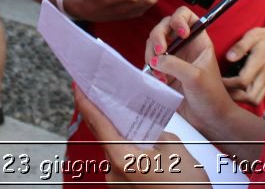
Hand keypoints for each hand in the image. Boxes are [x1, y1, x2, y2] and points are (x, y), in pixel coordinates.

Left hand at [73, 85, 206, 186]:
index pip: (98, 124)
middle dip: (109, 118)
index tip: (78, 86)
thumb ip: (158, 132)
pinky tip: (147, 149)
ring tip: (141, 126)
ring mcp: (117, 184)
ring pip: (117, 151)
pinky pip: (123, 165)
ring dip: (125, 138)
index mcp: (121, 158)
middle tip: (110, 97)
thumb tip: (152, 131)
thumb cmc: (186, 187)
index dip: (86, 102)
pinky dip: (131, 154)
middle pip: (105, 137)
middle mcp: (113, 172)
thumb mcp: (175, 148)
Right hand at [145, 8, 236, 133]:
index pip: (185, 16)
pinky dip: (150, 68)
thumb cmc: (212, 96)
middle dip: (158, 37)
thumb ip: (174, 64)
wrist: (209, 119)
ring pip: (154, 44)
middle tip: (159, 52)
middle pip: (164, 27)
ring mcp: (174, 57)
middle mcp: (185, 45)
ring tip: (160, 72)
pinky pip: (151, 61)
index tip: (179, 34)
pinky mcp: (165, 71)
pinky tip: (159, 80)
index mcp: (198, 40)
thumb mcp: (195, 77)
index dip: (179, 19)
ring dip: (152, 55)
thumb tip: (155, 59)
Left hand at [222, 19, 264, 104]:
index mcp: (259, 63)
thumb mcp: (252, 35)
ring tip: (228, 91)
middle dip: (234, 96)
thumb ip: (240, 47)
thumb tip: (228, 58)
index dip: (228, 83)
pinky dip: (247, 98)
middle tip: (221, 88)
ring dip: (240, 99)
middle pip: (250, 97)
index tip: (216, 79)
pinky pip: (258, 97)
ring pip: (255, 100)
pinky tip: (237, 90)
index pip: (243, 81)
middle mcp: (264, 75)